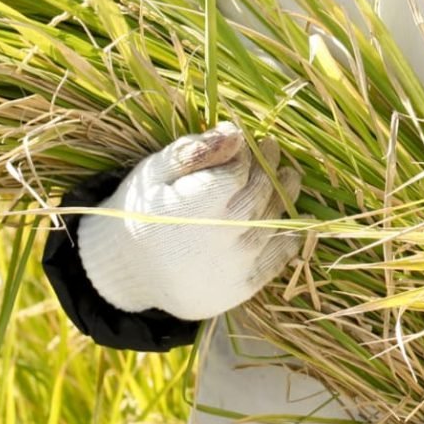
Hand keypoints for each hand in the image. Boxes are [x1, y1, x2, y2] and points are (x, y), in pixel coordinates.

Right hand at [75, 121, 299, 320]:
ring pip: (271, 223)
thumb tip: (234, 133)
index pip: (237, 172)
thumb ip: (193, 151)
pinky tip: (297, 217)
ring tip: (287, 176)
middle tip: (272, 149)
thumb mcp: (153, 172)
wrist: (126, 270)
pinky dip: (289, 237)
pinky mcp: (240, 290)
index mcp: (193, 208)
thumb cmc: (140, 212)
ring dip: (283, 195)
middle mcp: (219, 239)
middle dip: (267, 169)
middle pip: (258, 195)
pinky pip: (275, 259)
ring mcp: (232, 268)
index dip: (244, 153)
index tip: (245, 140)